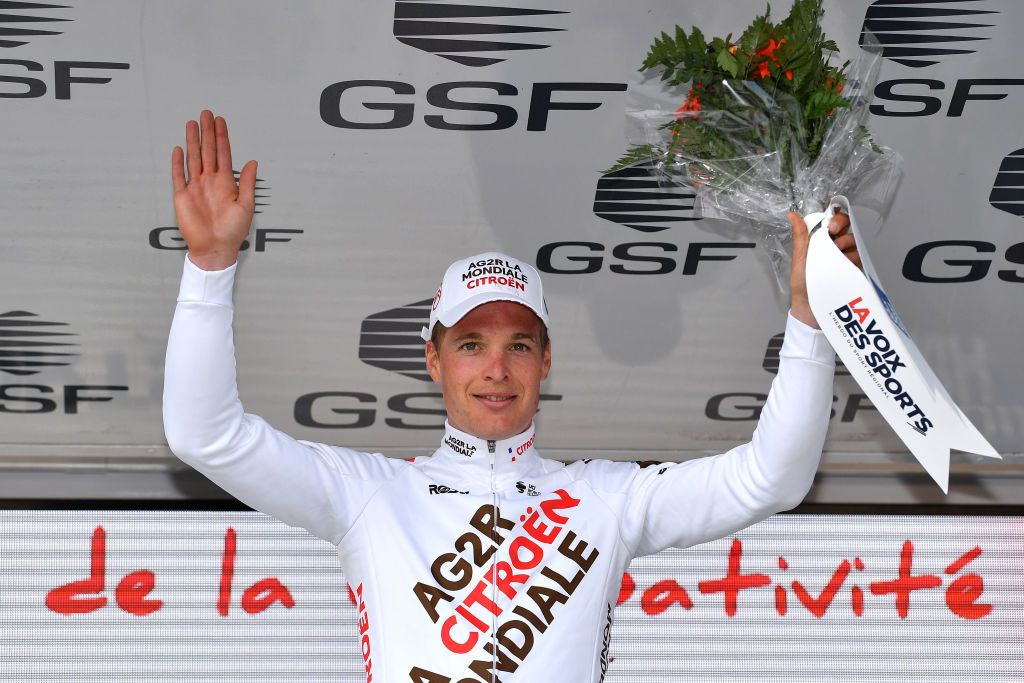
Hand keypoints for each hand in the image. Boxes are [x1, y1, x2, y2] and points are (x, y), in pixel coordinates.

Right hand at [171, 110, 256, 270]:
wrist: (215, 249)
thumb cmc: (232, 231)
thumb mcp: (246, 205)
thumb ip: (247, 183)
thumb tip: (253, 162)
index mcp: (226, 183)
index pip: (224, 154)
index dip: (222, 137)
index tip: (220, 121)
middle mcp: (210, 182)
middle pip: (208, 151)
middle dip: (207, 132)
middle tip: (206, 113)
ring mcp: (195, 187)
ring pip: (194, 158)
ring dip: (193, 141)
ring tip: (192, 124)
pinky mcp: (182, 196)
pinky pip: (178, 176)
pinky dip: (178, 162)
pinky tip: (179, 149)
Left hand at [787, 207, 857, 328]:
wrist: (810, 309)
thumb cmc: (802, 285)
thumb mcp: (799, 259)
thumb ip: (800, 237)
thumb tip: (792, 216)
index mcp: (820, 242)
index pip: (832, 223)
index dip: (834, 219)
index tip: (830, 225)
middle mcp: (834, 248)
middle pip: (845, 228)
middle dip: (841, 226)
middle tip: (833, 235)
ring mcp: (844, 258)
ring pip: (853, 241)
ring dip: (846, 242)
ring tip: (836, 252)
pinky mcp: (852, 269)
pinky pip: (859, 257)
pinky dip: (852, 257)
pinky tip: (845, 262)